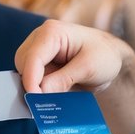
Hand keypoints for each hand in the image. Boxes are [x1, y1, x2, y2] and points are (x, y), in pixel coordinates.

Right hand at [15, 20, 130, 93]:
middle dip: (33, 84)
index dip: (31, 81)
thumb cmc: (104, 56)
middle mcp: (40, 37)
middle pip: (24, 65)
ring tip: (55, 95)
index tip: (36, 100)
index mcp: (52, 32)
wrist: (110, 57)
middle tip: (47, 101)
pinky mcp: (40, 60)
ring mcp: (38, 48)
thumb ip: (63, 80)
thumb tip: (40, 93)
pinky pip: (31, 76)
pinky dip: (39, 87)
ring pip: (24, 72)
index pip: (32, 58)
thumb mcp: (88, 68)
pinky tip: (52, 93)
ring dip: (36, 86)